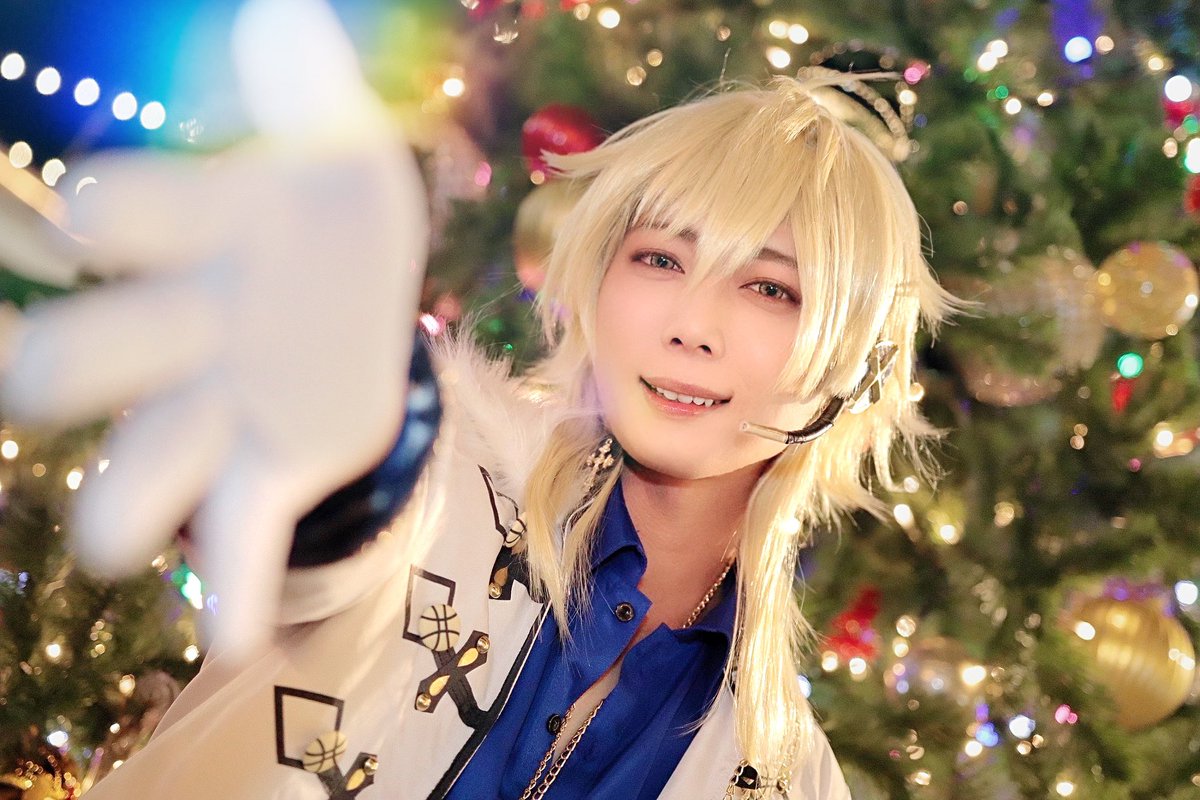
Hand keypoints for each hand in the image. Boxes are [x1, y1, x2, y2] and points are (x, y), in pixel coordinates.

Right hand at [1, 0, 427, 657]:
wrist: (354, 285)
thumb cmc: (323, 204)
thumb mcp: (333, 141)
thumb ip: (303, 88)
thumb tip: (280, 16)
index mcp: (193, 233)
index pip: (127, 219)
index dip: (110, 218)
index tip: (90, 214)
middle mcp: (181, 326)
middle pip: (91, 361)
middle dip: (73, 366)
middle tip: (35, 378)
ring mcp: (221, 406)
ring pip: (145, 466)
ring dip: (123, 504)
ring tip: (110, 544)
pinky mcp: (274, 465)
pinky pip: (241, 534)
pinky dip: (237, 588)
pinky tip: (240, 638)